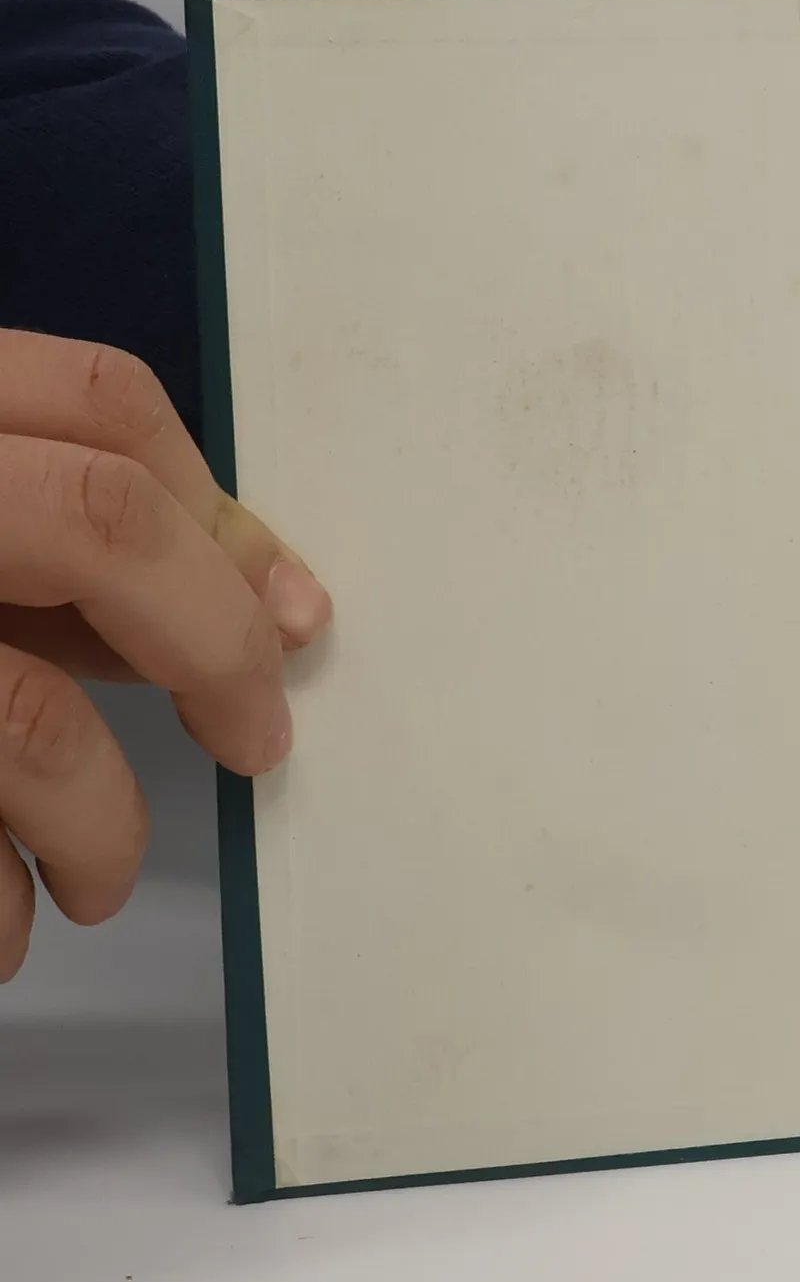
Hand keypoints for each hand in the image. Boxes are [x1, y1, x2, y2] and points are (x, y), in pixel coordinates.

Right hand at [0, 331, 331, 979]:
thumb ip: (46, 544)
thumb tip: (260, 591)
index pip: (93, 399)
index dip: (217, 503)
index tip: (289, 611)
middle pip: (91, 520)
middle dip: (212, 640)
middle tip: (258, 741)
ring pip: (14, 713)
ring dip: (100, 819)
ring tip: (100, 882)